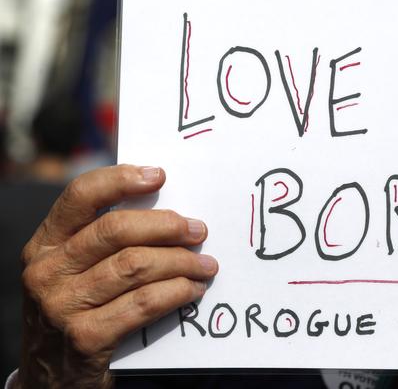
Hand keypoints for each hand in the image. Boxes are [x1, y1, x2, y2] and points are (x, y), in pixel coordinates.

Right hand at [18, 165, 217, 387]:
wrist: (53, 379)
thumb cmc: (78, 310)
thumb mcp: (75, 272)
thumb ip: (104, 242)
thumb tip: (166, 210)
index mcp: (44, 244)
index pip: (81, 196)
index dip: (121, 180)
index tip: (160, 176)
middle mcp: (46, 271)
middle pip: (116, 230)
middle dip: (167, 226)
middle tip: (199, 230)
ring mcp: (62, 306)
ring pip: (136, 266)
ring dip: (181, 262)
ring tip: (205, 264)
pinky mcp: (85, 337)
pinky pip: (144, 303)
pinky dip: (177, 292)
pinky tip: (193, 290)